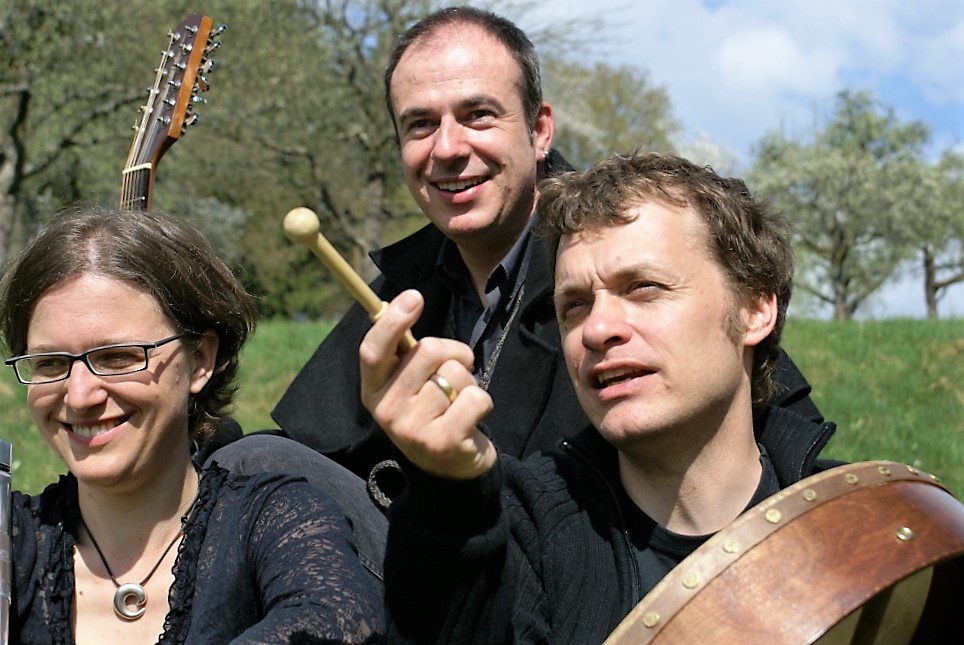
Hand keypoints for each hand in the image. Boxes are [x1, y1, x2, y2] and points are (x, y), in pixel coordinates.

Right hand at [359, 290, 496, 478]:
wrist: (450, 469)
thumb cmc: (432, 411)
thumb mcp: (409, 384)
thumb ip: (405, 351)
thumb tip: (400, 301)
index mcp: (372, 390)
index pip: (373, 350)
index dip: (392, 321)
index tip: (414, 296)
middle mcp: (386, 410)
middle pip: (428, 351)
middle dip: (455, 353)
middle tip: (456, 372)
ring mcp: (412, 429)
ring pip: (456, 374)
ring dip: (469, 382)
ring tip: (460, 403)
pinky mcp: (442, 442)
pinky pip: (476, 397)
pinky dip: (483, 402)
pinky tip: (471, 420)